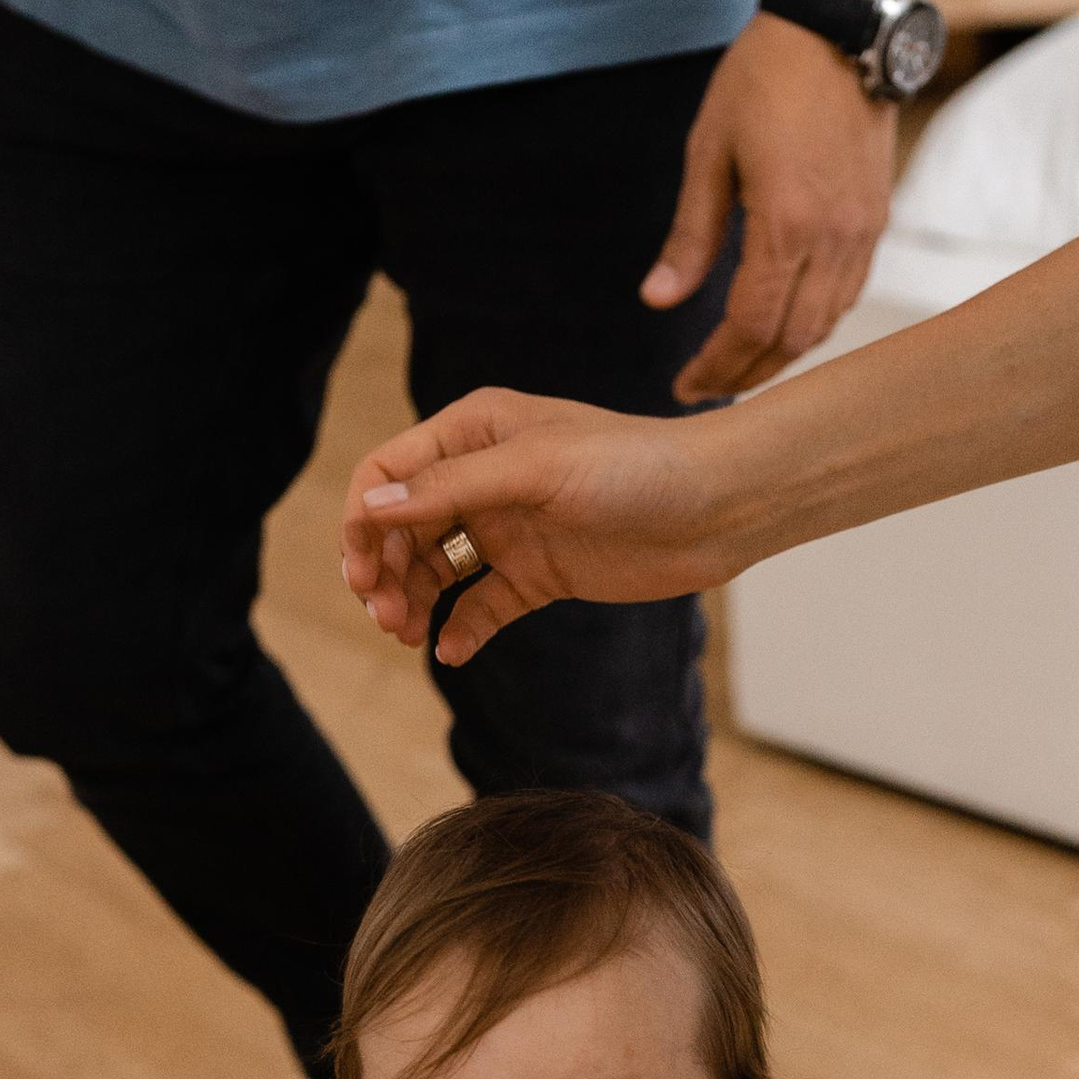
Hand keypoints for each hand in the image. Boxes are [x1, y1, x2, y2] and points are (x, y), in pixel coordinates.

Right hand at [340, 388, 749, 668]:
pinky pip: (482, 605)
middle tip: (384, 616)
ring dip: (412, 601)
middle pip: (402, 527)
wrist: (717, 507)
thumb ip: (452, 489)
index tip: (361, 572)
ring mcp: (510, 528)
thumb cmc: (633, 465)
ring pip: (435, 569)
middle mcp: (484, 477)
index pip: (389, 472)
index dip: (363, 521)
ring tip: (407, 635)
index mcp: (474, 430)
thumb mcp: (535, 468)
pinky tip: (448, 648)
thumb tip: (371, 508)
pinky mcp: (539, 574)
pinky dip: (460, 628)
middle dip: (382, 570)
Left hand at [643, 13, 897, 400]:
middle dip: (747, 374)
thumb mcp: (709, 151)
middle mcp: (835, 239)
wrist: (843, 26)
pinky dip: (812, 322)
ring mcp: (864, 232)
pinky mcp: (876, 220)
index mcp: (787, 224)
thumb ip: (690, 235)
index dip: (716, 365)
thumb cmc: (766, 75)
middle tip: (707, 387)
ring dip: (782, 355)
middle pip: (792, 340)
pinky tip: (783, 324)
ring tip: (741, 367)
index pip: (750, 326)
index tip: (685, 386)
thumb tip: (658, 301)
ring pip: (825, 325)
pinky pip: (846, 294)